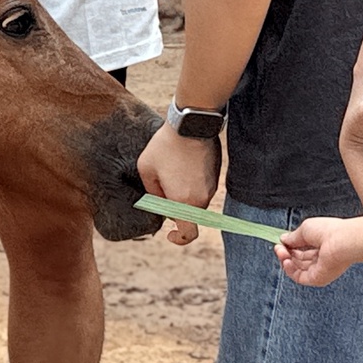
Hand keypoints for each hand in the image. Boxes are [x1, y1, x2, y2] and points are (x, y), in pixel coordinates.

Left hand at [137, 125, 219, 245]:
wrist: (192, 123)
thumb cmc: (165, 146)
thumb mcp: (146, 169)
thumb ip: (152, 193)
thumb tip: (159, 205)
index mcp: (184, 202)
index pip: (189, 233)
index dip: (179, 239)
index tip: (169, 233)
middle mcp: (202, 198)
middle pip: (187, 214)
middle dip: (174, 205)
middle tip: (162, 181)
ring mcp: (212, 186)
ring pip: (194, 199)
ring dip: (182, 191)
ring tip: (172, 166)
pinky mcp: (216, 174)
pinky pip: (201, 186)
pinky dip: (191, 181)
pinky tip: (183, 161)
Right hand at [278, 214, 362, 289]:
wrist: (341, 242)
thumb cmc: (328, 231)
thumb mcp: (305, 229)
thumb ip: (293, 237)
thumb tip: (283, 239)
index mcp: (321, 245)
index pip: (302, 249)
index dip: (290, 246)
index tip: (281, 242)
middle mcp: (321, 258)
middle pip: (298, 259)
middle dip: (286, 253)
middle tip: (278, 247)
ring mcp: (320, 269)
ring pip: (297, 269)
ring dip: (285, 260)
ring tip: (281, 252)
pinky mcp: (318, 279)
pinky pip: (299, 277)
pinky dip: (290, 270)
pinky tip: (286, 261)